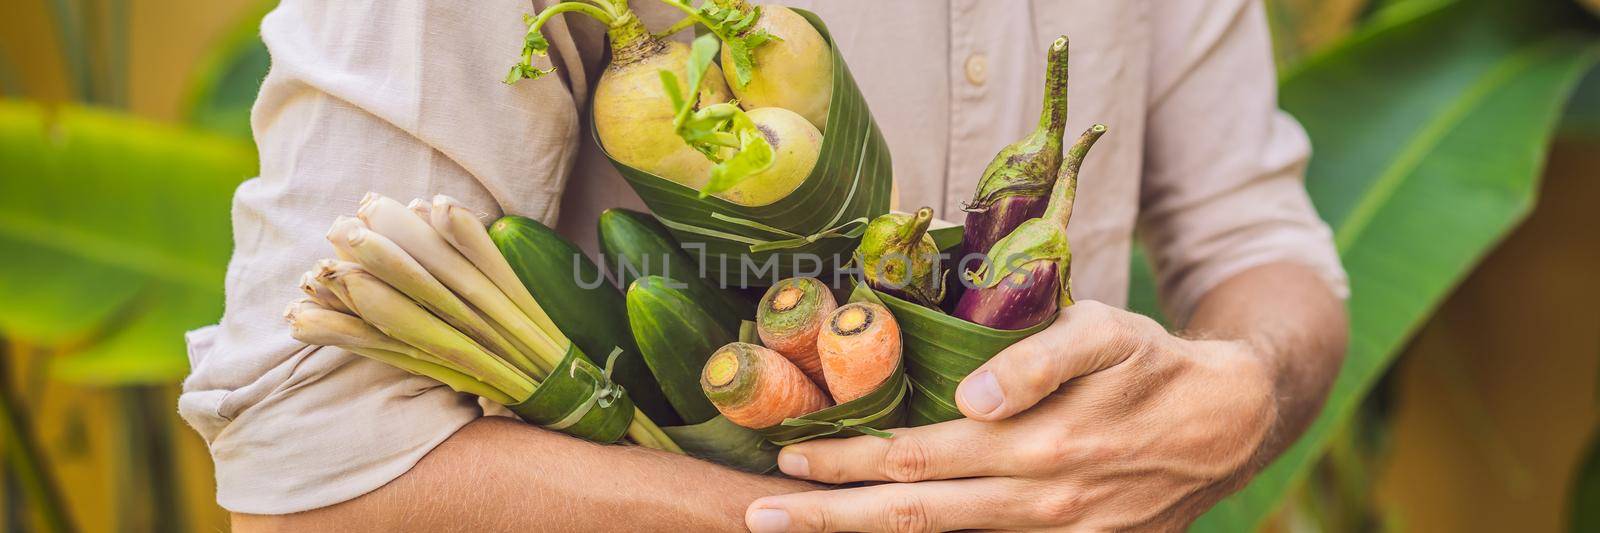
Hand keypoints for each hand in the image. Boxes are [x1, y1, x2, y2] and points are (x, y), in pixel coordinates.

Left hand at [744, 301, 1278, 531]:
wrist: (1226, 425)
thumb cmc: (1150, 365)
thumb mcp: (1107, 335)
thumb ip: (1038, 361)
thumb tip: (973, 397)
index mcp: (1033, 446)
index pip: (915, 459)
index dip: (846, 460)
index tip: (787, 453)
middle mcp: (1033, 502)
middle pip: (910, 515)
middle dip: (827, 516)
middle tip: (756, 514)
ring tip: (796, 527)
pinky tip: (880, 532)